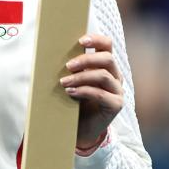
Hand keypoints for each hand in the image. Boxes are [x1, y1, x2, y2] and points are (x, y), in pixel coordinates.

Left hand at [60, 34, 122, 149]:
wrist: (80, 129)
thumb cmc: (74, 101)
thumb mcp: (72, 81)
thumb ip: (70, 68)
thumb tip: (50, 52)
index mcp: (105, 65)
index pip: (107, 45)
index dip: (96, 39)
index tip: (80, 41)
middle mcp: (115, 76)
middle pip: (107, 59)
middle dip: (86, 60)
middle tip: (68, 65)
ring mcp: (117, 90)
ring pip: (103, 75)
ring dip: (81, 77)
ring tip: (64, 82)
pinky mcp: (116, 105)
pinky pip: (101, 94)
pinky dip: (84, 91)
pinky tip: (71, 92)